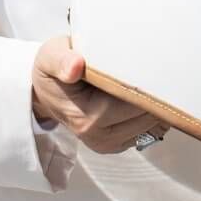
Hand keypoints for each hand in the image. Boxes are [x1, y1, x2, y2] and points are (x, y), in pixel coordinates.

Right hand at [31, 35, 158, 153]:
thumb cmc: (53, 70)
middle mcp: (98, 135)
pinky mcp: (116, 145)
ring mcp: (108, 143)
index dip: (145, 82)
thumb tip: (75, 67)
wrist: (46, 92)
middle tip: (154, 67)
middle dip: (154, 92)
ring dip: (154, 103)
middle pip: (146, 114)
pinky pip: (148, 131)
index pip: (132, 101)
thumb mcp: (50, 56)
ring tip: (146, 80)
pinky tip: (140, 95)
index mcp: (86, 116)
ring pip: (152, 124)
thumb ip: (61, 60)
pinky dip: (150, 113)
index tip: (151, 63)